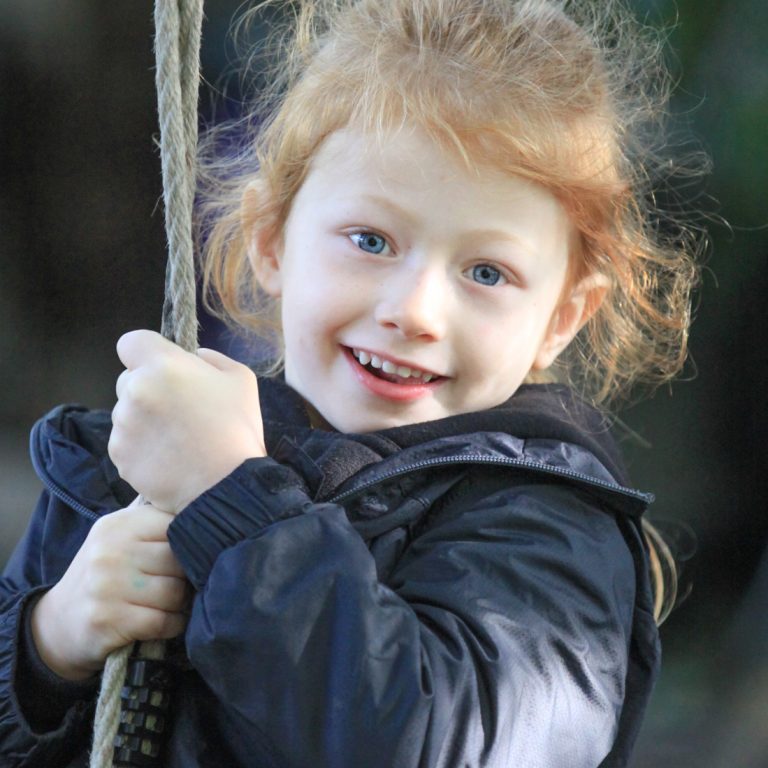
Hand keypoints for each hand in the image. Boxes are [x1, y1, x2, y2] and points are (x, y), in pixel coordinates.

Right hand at [30, 500, 188, 680]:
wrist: (58, 623)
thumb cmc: (105, 576)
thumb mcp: (120, 538)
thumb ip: (155, 522)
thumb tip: (206, 502)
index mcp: (119, 524)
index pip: (176, 524)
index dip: (191, 543)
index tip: (192, 554)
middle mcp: (110, 551)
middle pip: (178, 560)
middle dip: (186, 576)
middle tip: (181, 585)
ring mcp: (107, 586)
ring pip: (175, 592)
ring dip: (180, 604)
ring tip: (170, 604)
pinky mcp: (108, 620)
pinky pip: (164, 621)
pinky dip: (173, 625)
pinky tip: (164, 623)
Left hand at [109, 329, 265, 512]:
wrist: (227, 485)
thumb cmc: (238, 429)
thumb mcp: (241, 379)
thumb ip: (212, 358)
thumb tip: (194, 357)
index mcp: (163, 366)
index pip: (130, 342)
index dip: (146, 353)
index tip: (162, 368)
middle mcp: (135, 391)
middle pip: (127, 379)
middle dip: (148, 388)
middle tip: (178, 410)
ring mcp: (123, 426)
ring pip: (126, 413)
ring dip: (144, 420)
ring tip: (176, 439)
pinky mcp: (119, 456)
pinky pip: (125, 442)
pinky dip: (141, 448)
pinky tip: (168, 457)